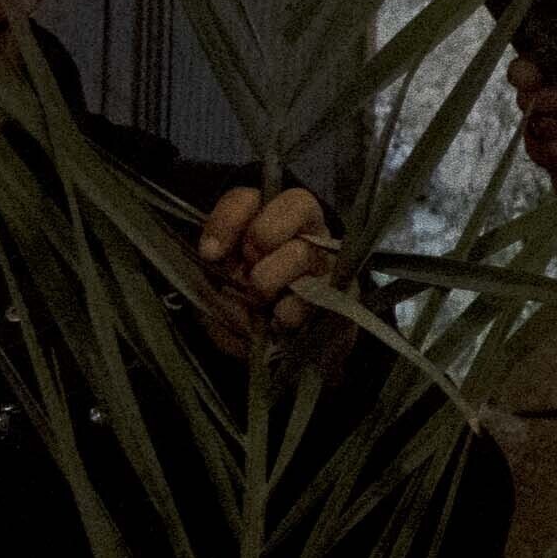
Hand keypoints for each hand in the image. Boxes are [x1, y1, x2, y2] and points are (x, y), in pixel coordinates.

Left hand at [185, 184, 337, 358]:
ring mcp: (329, 258)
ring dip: (272, 279)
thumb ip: (210, 272)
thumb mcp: (212, 292)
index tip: (210, 254)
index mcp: (264, 223)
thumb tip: (218, 262)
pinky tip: (281, 320)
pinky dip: (294, 307)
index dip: (229, 220)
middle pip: (297, 204)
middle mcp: (303, 231)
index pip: (248, 198)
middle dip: (263, 236)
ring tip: (262, 304)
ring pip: (303, 249)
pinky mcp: (346, 289)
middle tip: (248, 272)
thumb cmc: (241, 315)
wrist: (276, 359)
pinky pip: (324, 288)